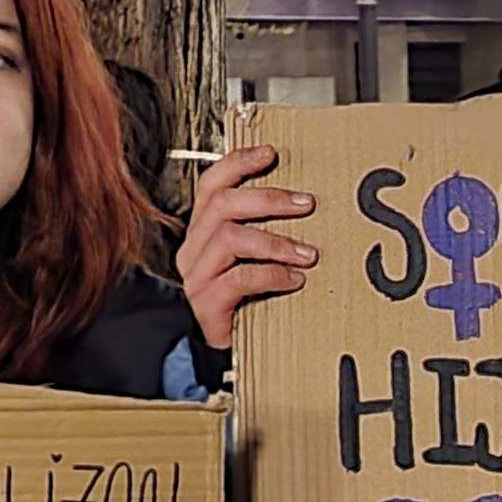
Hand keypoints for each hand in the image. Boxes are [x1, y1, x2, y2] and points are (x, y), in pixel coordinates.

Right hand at [176, 144, 317, 347]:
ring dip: (276, 242)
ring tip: (308, 254)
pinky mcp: (206, 303)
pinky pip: (239, 278)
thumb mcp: (257, 255)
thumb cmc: (250, 297)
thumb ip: (266, 228)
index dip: (238, 164)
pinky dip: (272, 275)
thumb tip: (305, 200)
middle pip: (222, 205)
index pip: (211, 184)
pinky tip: (295, 281)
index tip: (271, 153)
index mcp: (203, 230)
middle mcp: (193, 249)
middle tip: (306, 204)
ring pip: (230, 238)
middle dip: (268, 200)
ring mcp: (196, 276)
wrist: (233, 348)